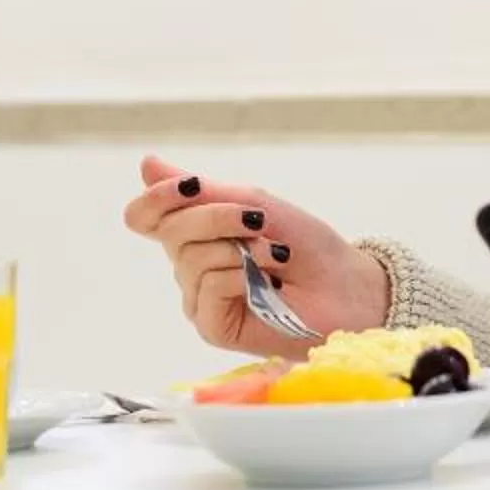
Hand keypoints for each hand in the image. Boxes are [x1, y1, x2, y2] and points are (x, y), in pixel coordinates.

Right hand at [123, 153, 388, 359]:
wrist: (345, 286)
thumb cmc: (305, 245)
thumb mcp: (253, 203)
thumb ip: (202, 190)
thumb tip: (145, 163)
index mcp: (193, 234)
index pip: (143, 216)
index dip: (157, 196)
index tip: (192, 185)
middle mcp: (188, 267)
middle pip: (170, 230)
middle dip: (219, 216)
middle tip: (260, 221)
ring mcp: (198, 299)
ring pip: (191, 257)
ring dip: (241, 247)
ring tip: (275, 257)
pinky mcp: (211, 326)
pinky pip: (210, 287)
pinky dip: (242, 275)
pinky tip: (267, 283)